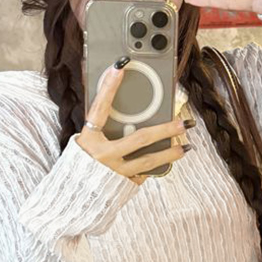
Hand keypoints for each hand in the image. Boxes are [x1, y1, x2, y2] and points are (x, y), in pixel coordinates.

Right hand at [76, 60, 189, 185]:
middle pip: (140, 139)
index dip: (108, 87)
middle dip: (165, 129)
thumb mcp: (86, 140)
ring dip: (170, 153)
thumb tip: (111, 95)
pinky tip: (168, 161)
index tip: (120, 67)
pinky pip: (143, 173)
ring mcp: (115, 172)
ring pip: (149, 161)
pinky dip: (156, 167)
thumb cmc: (81, 162)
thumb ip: (100, 123)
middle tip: (183, 123)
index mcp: (89, 139)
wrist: (75, 195)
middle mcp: (104, 156)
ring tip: (186, 146)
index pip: (100, 108)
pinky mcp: (123, 184)